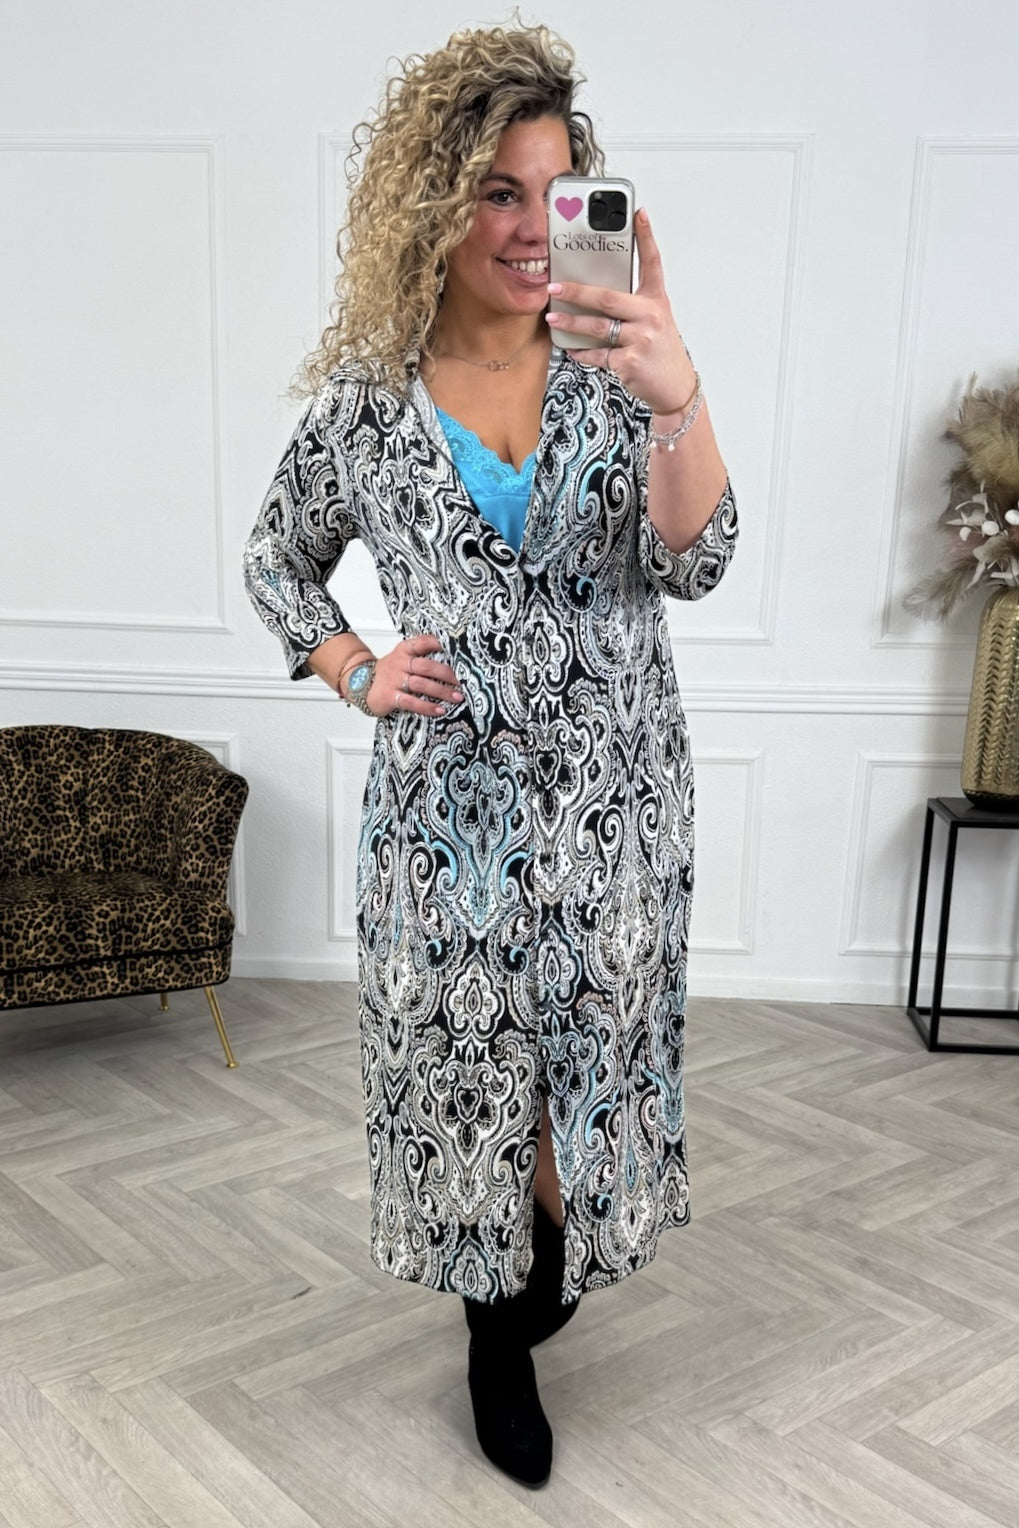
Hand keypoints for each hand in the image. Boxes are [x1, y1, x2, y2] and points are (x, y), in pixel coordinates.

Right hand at [366, 634, 462, 717]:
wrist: (362, 685)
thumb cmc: (390, 672)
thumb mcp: (403, 658)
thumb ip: (422, 656)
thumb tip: (454, 662)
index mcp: (405, 649)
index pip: (424, 642)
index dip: (441, 644)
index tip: (458, 650)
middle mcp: (400, 663)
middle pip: (427, 666)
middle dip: (448, 675)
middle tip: (464, 682)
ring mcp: (394, 680)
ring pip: (422, 684)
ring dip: (442, 691)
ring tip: (457, 697)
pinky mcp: (391, 696)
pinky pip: (412, 702)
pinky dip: (427, 707)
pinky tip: (440, 710)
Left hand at [545, 208, 696, 416]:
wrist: (675, 388)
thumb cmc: (661, 352)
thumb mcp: (655, 321)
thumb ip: (632, 306)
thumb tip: (594, 295)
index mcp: (657, 301)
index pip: (652, 262)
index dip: (646, 236)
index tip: (637, 213)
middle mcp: (650, 316)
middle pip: (607, 297)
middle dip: (576, 292)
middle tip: (554, 287)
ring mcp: (639, 340)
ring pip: (596, 327)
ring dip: (570, 323)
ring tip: (552, 319)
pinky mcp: (629, 362)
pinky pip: (597, 354)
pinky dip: (582, 353)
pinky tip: (572, 349)